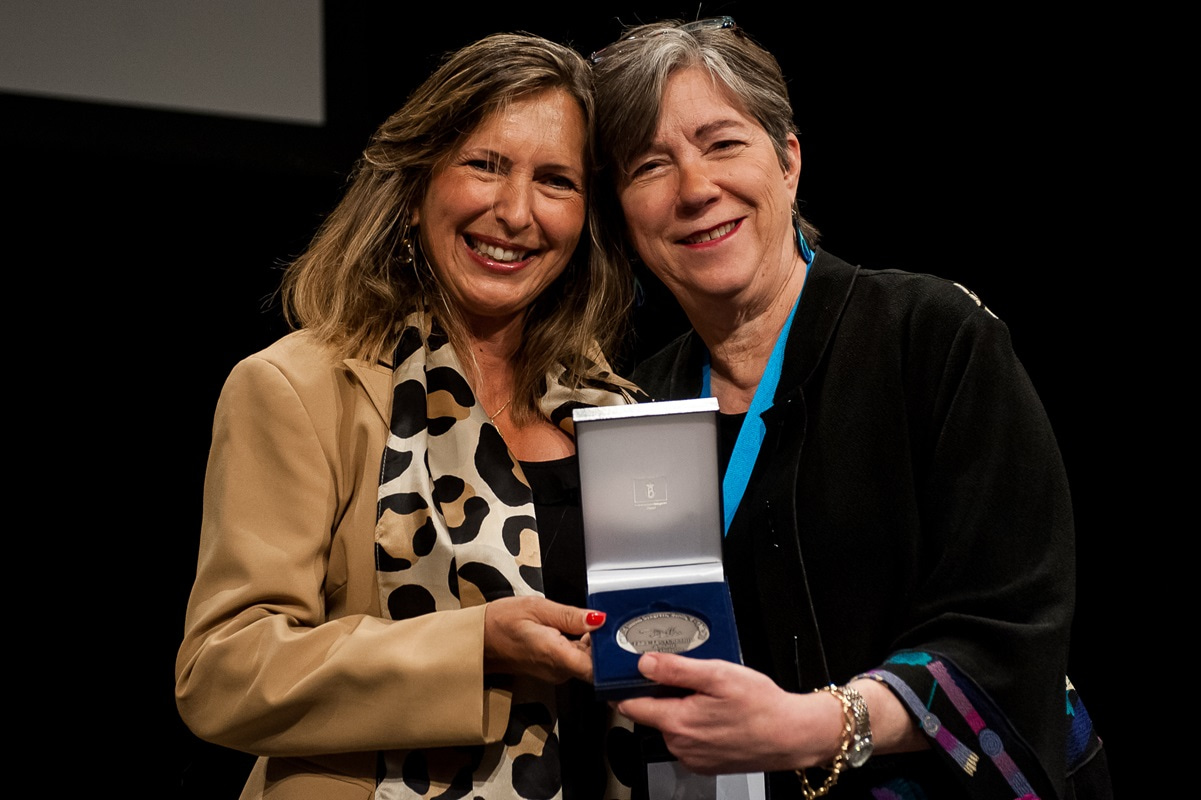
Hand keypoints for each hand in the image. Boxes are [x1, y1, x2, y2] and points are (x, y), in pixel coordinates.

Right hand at [483, 597, 605, 683]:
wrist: (478, 641)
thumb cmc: (501, 621)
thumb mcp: (537, 608)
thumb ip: (570, 615)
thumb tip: (600, 618)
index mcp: (557, 656)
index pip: (597, 669)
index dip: (612, 655)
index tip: (620, 635)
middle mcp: (560, 671)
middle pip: (596, 664)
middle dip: (605, 644)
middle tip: (610, 620)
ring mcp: (557, 673)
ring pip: (587, 662)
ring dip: (593, 644)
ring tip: (594, 621)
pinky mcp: (553, 670)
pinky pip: (576, 660)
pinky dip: (582, 646)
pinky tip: (579, 629)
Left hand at [615, 653, 844, 773]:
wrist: (792, 736)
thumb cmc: (761, 705)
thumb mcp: (718, 674)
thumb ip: (676, 669)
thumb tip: (643, 663)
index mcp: (677, 722)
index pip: (630, 705)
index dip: (627, 685)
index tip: (628, 672)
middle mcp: (679, 745)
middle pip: (652, 713)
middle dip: (664, 693)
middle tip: (690, 676)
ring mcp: (691, 757)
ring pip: (670, 725)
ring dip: (681, 708)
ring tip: (710, 695)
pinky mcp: (704, 763)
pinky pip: (687, 738)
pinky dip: (695, 724)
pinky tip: (717, 713)